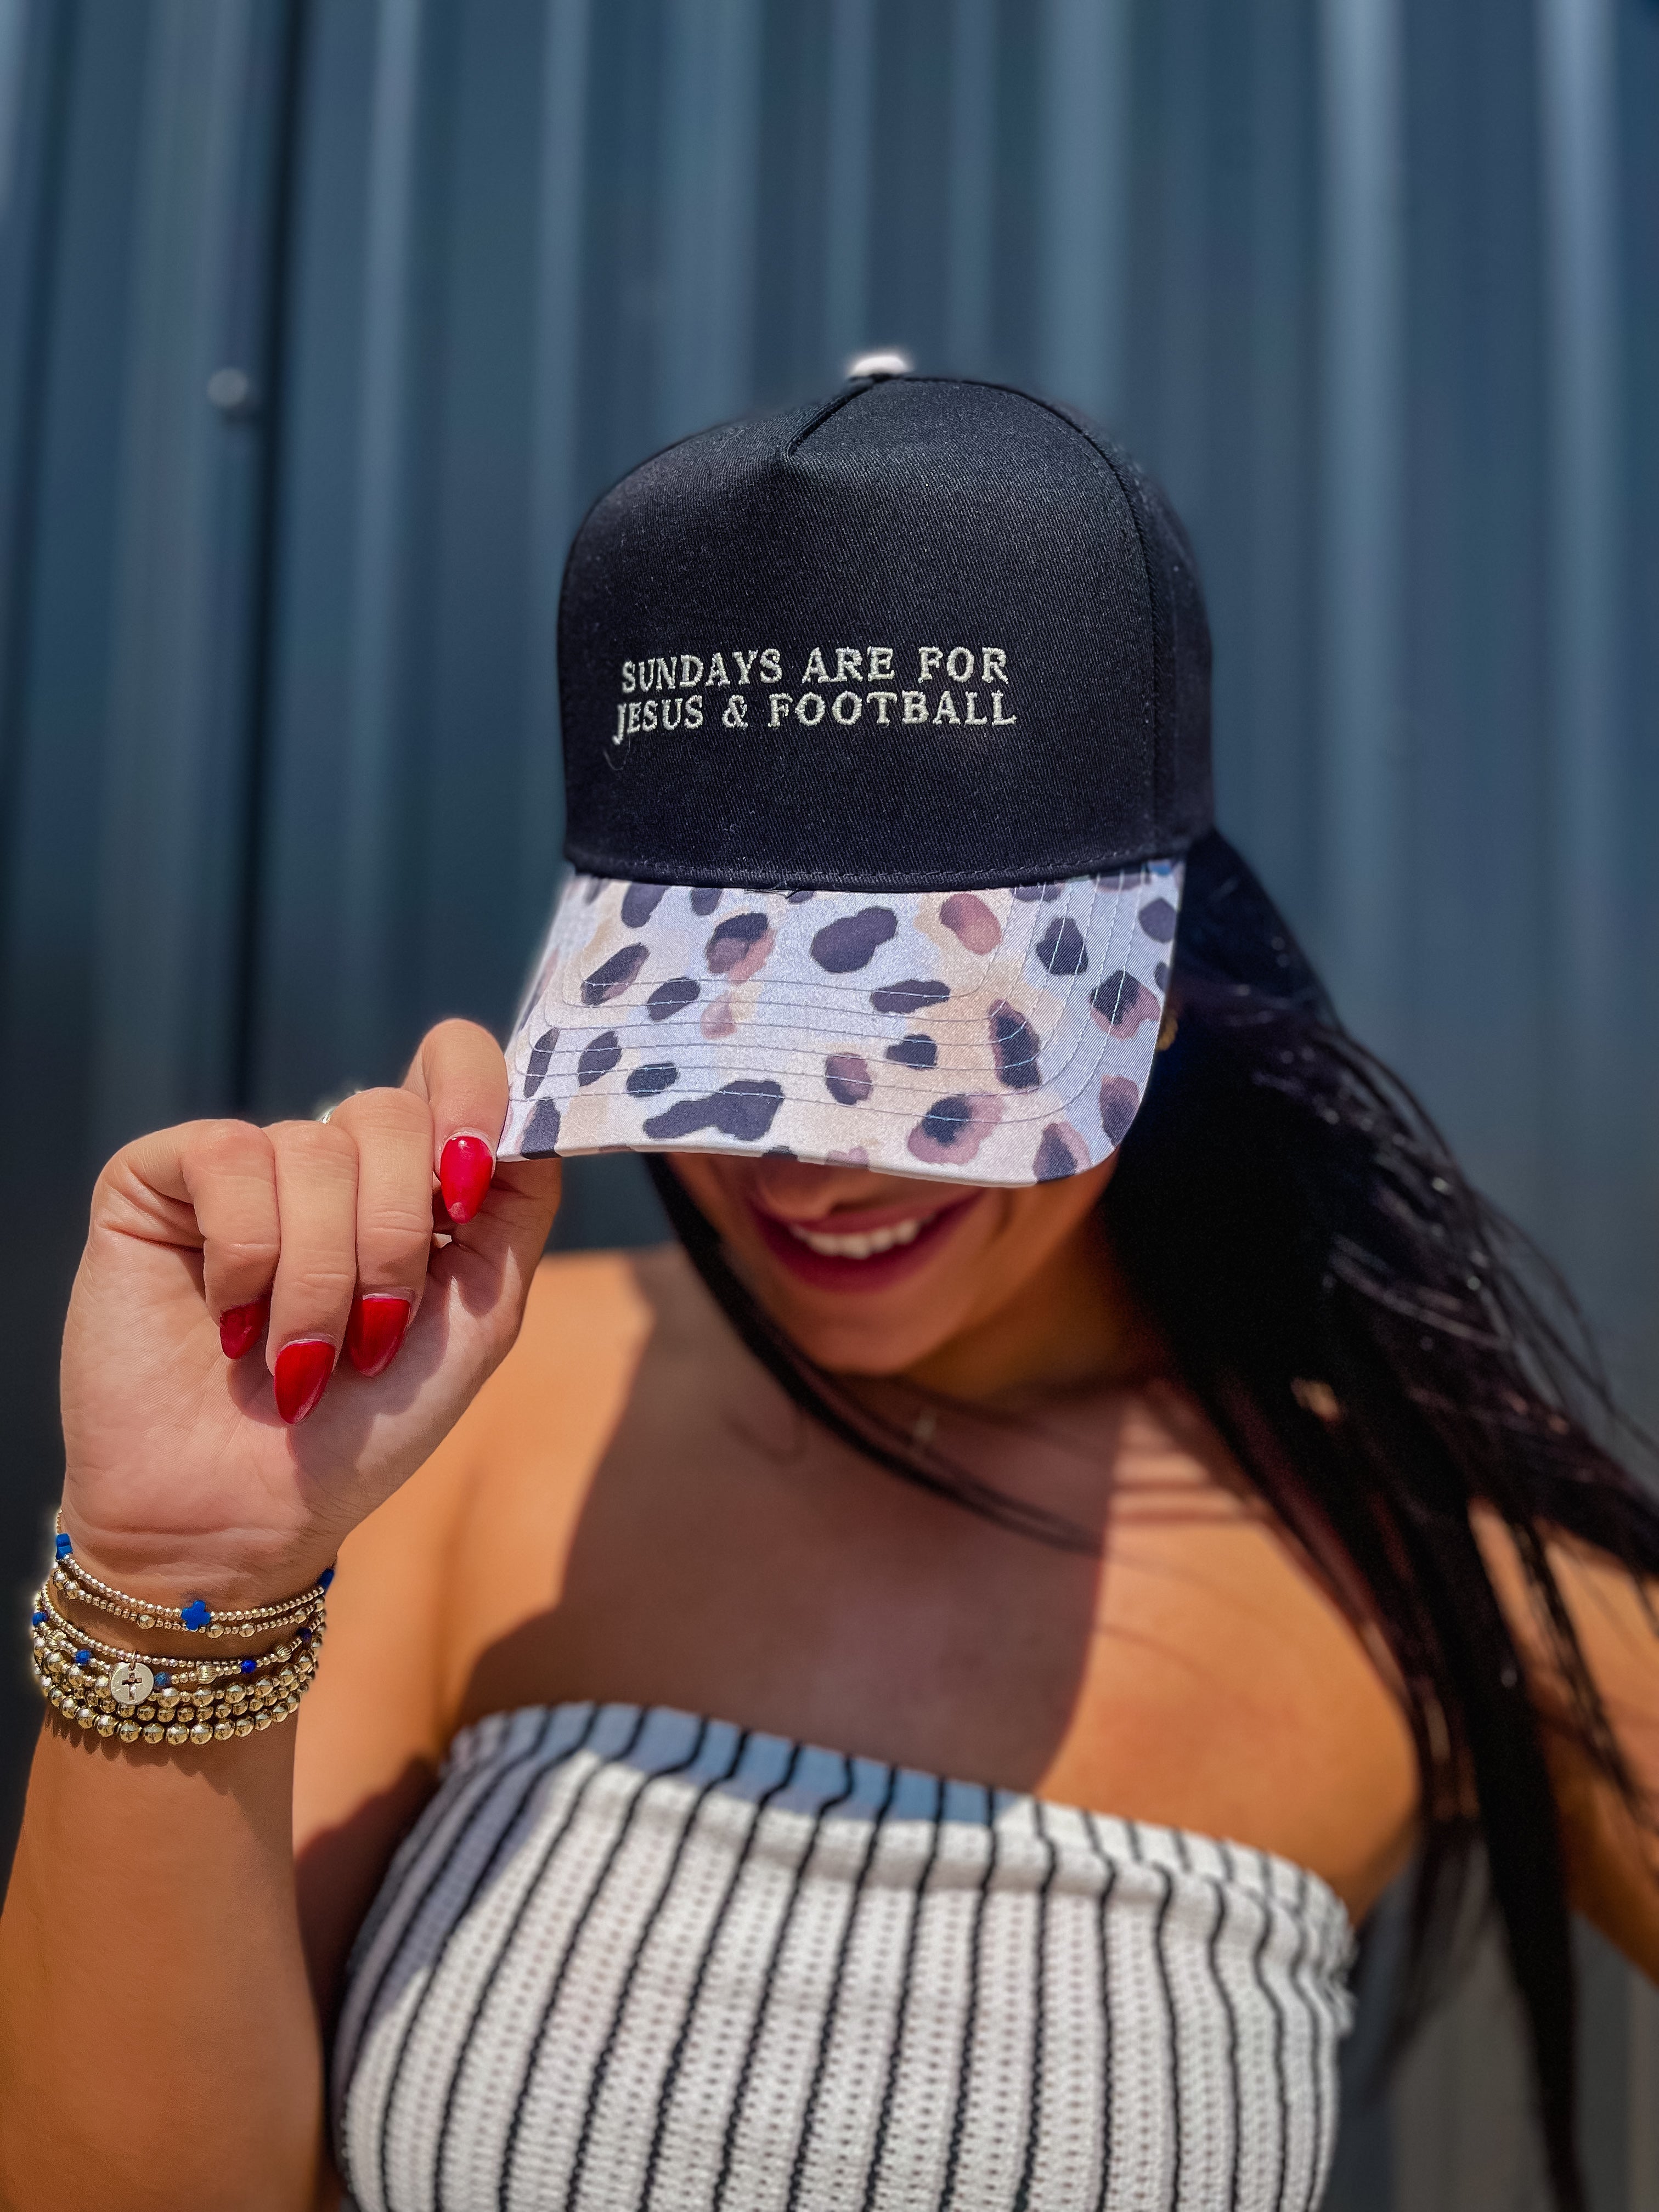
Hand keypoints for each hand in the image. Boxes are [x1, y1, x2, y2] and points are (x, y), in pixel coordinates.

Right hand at [57, 1021, 560, 1605]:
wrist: (246, 1517)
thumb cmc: (364, 1431)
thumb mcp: (479, 1319)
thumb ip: (518, 1208)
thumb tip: (535, 1116)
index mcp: (410, 1178)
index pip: (454, 1060)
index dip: (475, 1097)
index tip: (469, 1185)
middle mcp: (330, 1156)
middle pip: (391, 1113)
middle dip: (394, 1243)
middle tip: (371, 1336)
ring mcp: (242, 1164)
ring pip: (312, 1148)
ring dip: (319, 1281)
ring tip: (294, 1358)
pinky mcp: (156, 1180)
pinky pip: (228, 1159)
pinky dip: (245, 1258)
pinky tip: (230, 1321)